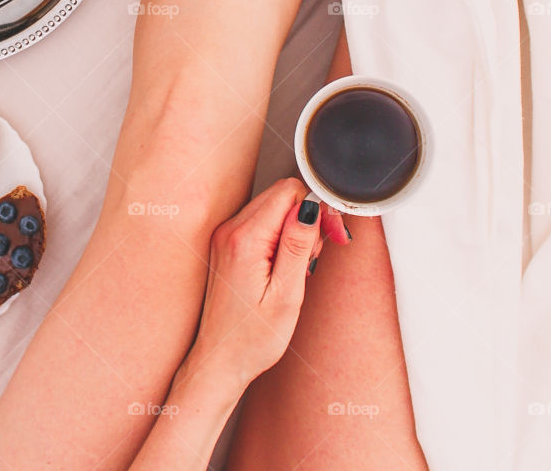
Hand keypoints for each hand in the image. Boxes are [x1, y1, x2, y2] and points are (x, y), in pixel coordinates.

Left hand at [182, 178, 323, 389]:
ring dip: (294, 228)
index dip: (317, 209)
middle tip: (318, 255)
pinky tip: (285, 265)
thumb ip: (298, 246)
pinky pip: (260, 222)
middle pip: (281, 195)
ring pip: (272, 207)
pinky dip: (279, 236)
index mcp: (245, 239)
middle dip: (308, 218)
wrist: (220, 360)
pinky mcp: (226, 244)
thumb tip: (310, 207)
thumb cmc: (252, 338)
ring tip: (300, 266)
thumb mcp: (286, 295)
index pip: (289, 191)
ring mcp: (225, 235)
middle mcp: (230, 230)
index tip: (331, 236)